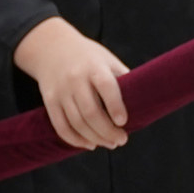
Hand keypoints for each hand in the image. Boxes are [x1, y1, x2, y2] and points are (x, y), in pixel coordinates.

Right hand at [13, 17, 129, 149]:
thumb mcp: (107, 60)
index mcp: (94, 67)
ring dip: (95, 138)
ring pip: (77, 122)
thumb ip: (122, 79)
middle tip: (122, 140)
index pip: (105, 86)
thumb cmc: (88, 57)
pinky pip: (61, 126)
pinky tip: (89, 144)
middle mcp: (75, 79)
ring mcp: (61, 91)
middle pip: (90, 111)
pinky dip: (75, 140)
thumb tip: (143, 102)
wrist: (51, 48)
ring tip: (110, 144)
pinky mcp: (50, 101)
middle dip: (107, 131)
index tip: (123, 122)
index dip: (115, 105)